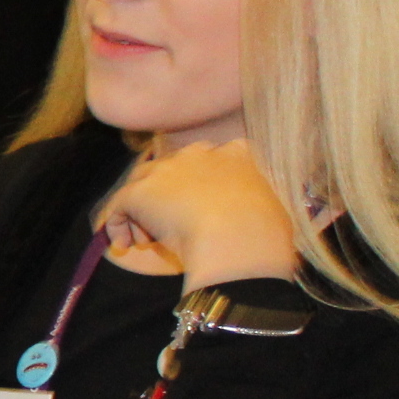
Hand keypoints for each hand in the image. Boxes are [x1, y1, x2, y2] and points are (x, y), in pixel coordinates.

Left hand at [98, 137, 303, 286]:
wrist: (240, 241)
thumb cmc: (267, 233)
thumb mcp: (279, 208)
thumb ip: (263, 201)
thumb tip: (265, 212)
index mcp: (239, 153)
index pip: (208, 161)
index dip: (198, 187)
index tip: (202, 211)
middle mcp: (199, 153)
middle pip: (171, 171)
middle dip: (167, 198)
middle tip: (172, 228)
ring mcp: (167, 168)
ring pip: (143, 185)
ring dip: (143, 213)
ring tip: (149, 241)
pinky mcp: (140, 191)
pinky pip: (119, 207)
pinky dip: (119, 227)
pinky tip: (126, 246)